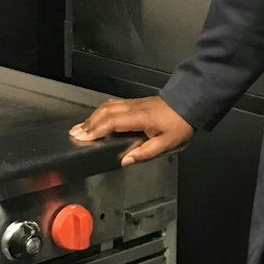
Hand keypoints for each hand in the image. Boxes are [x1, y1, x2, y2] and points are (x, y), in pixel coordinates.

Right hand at [69, 96, 193, 164]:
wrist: (189, 103)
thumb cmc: (180, 124)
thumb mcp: (166, 144)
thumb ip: (145, 153)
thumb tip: (125, 161)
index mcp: (141, 118)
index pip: (112, 121)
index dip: (96, 129)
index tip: (82, 137)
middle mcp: (134, 108)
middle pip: (105, 112)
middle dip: (88, 123)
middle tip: (74, 134)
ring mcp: (133, 103)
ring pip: (107, 106)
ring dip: (92, 117)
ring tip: (81, 128)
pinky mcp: (135, 103)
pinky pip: (113, 105)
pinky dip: (100, 112)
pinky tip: (96, 118)